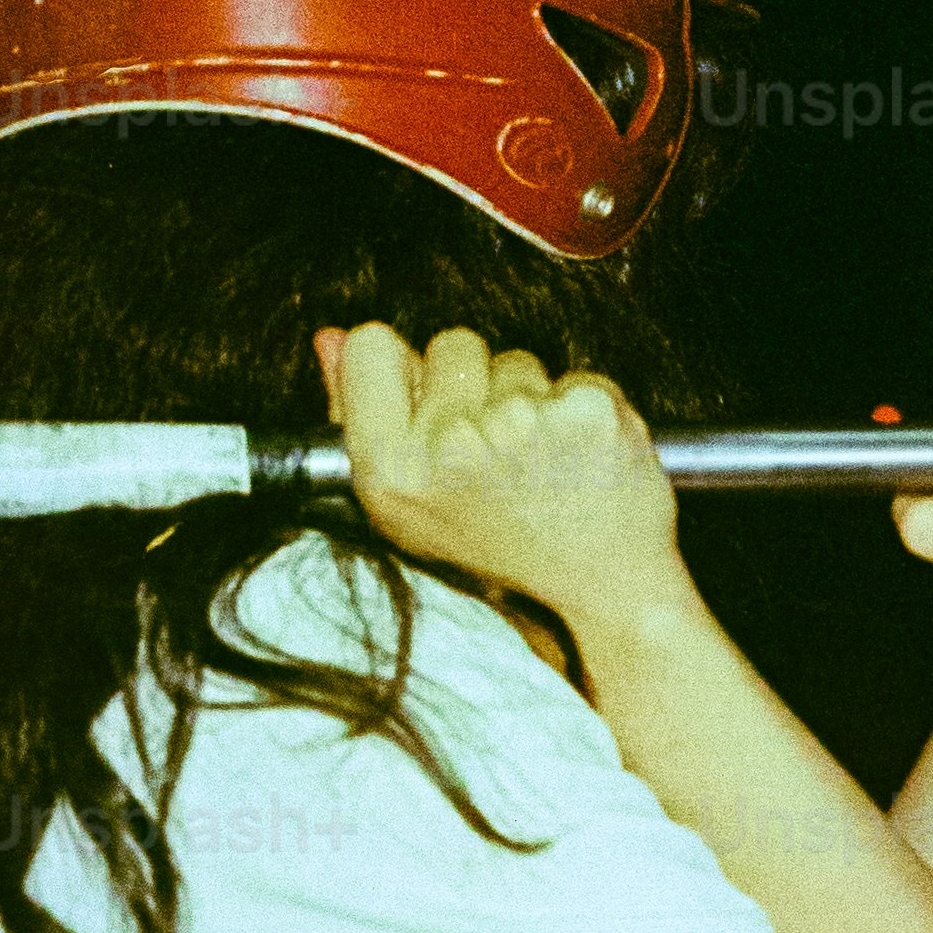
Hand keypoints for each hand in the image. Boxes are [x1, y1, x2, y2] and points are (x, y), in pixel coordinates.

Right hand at [316, 321, 689, 633]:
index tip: (431, 404)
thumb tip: (332, 339)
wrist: (601, 593)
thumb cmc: (499, 551)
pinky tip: (583, 457)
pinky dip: (580, 408)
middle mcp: (451, 445)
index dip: (405, 369)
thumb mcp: (408, 507)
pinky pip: (573, 374)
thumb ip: (359, 414)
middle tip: (497, 451)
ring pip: (516, 359)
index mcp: (392, 471)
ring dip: (529, 398)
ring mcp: (522, 423)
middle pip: (452, 343)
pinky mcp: (585, 412)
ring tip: (540, 462)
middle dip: (475, 384)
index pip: (373, 347)